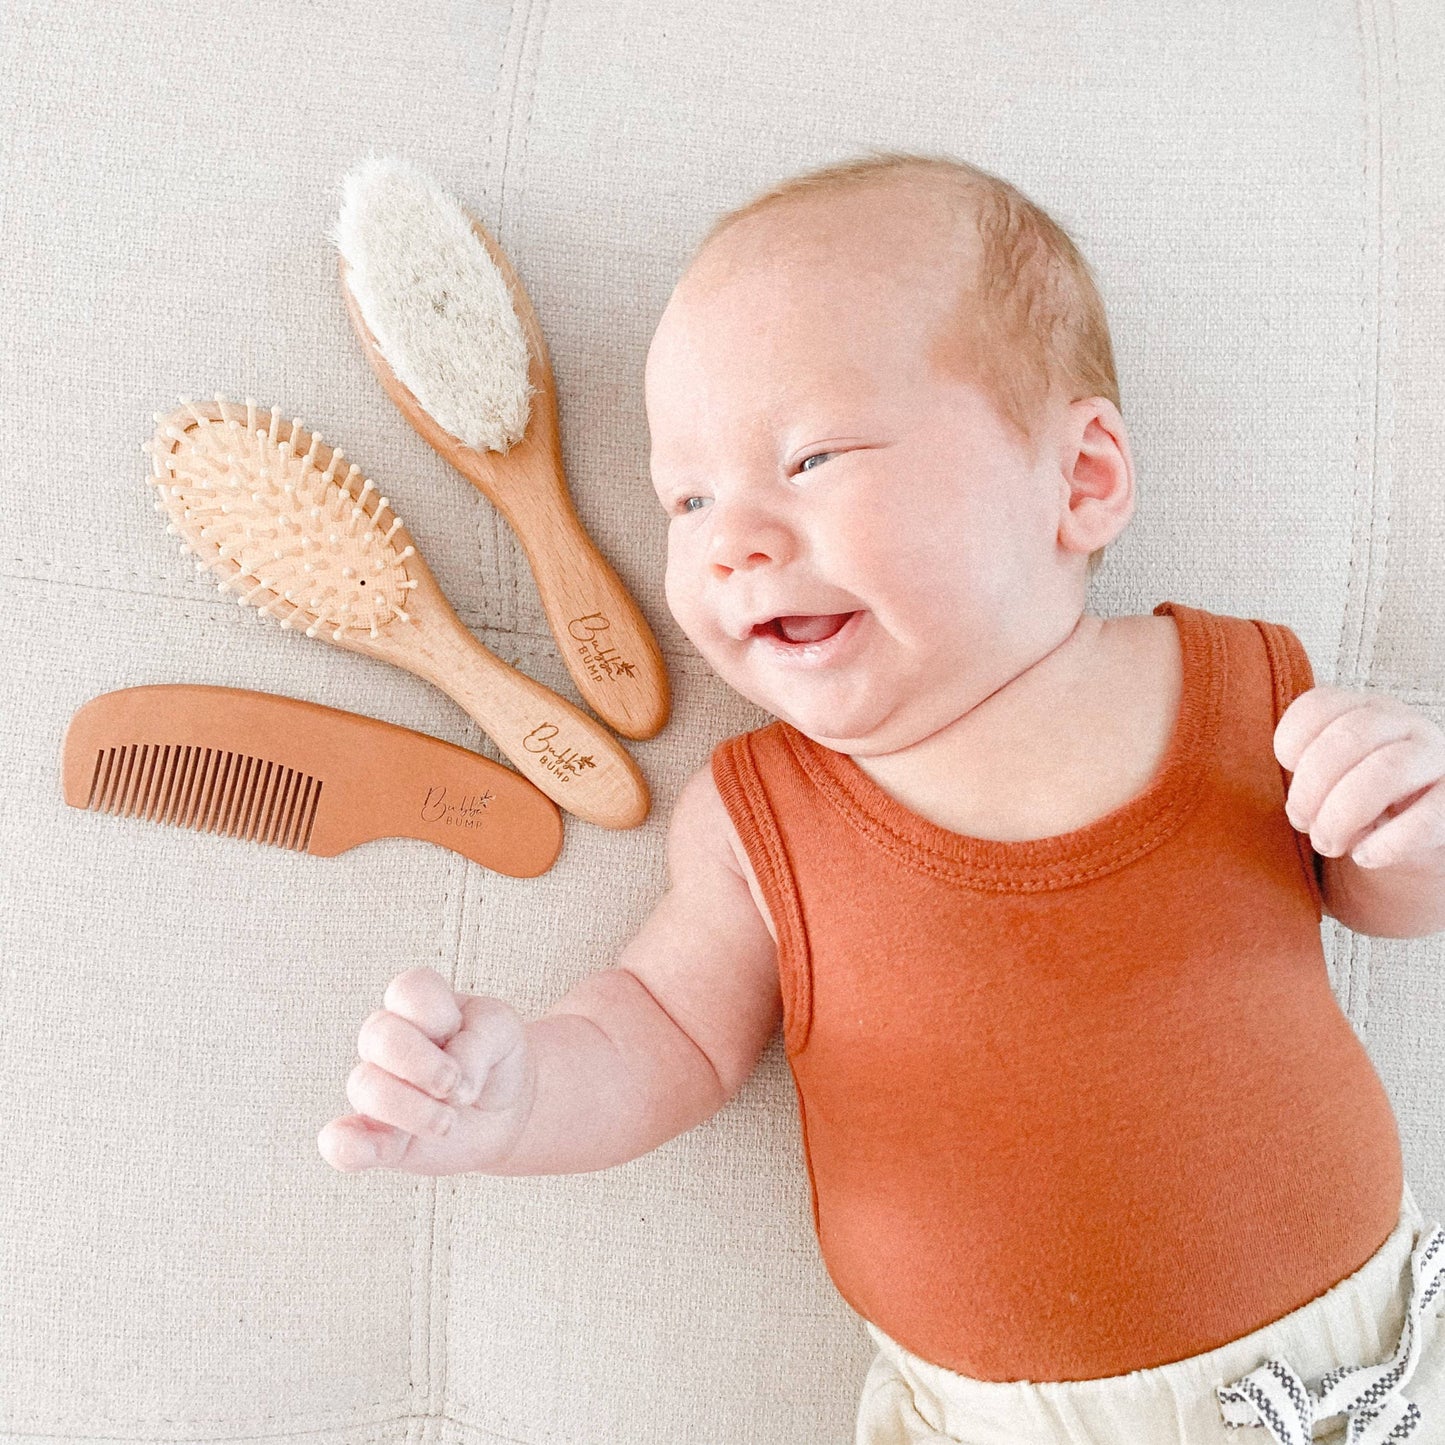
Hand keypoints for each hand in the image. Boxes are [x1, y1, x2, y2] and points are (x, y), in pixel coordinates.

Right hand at [317, 966, 534, 1174]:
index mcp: (418, 1006)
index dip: (437, 1015)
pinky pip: (341, 1142)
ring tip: (449, 1122)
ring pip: (365, 1087)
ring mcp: (378, 1089)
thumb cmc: (494, 1058)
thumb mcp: (502, 1033)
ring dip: (414, 1109)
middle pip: (379, 1035)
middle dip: (422, 1064)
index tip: (462, 1034)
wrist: (504, 1109)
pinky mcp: (376, 1138)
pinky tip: (373, 1151)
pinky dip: (349, 1147)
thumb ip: (479, 1043)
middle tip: (455, 1086)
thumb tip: (454, 1083)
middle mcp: (388, 1043)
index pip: (408, 990)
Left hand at [1273, 684, 1444, 869]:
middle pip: (1348, 738)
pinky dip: (1388, 842)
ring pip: (1386, 771)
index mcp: (1360, 709)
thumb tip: (1254, 795)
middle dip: (1312, 789)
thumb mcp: (1323, 776)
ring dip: (1343, 815)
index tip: (1285, 773)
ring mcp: (1435, 758)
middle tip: (1301, 823)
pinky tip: (1364, 857)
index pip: (1318, 705)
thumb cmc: (1351, 802)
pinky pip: (1429, 817)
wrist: (1411, 839)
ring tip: (1328, 844)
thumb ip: (1297, 769)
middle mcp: (1402, 723)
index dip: (1291, 744)